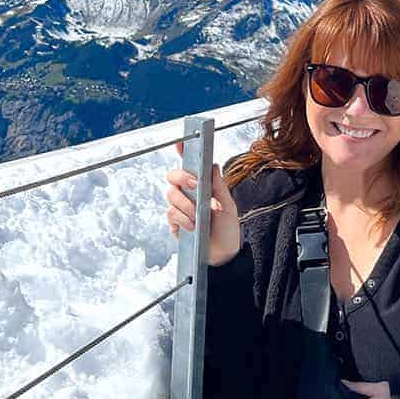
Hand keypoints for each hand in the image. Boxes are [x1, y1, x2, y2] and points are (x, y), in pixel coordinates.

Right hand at [164, 139, 241, 267]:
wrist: (223, 256)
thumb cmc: (227, 229)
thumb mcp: (228, 206)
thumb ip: (219, 186)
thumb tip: (213, 165)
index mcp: (202, 185)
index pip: (189, 164)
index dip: (182, 151)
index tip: (180, 142)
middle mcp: (188, 193)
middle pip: (173, 176)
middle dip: (182, 177)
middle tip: (195, 185)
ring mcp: (180, 207)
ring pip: (171, 194)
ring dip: (185, 203)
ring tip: (198, 215)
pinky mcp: (175, 222)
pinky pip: (171, 213)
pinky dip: (182, 217)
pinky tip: (193, 225)